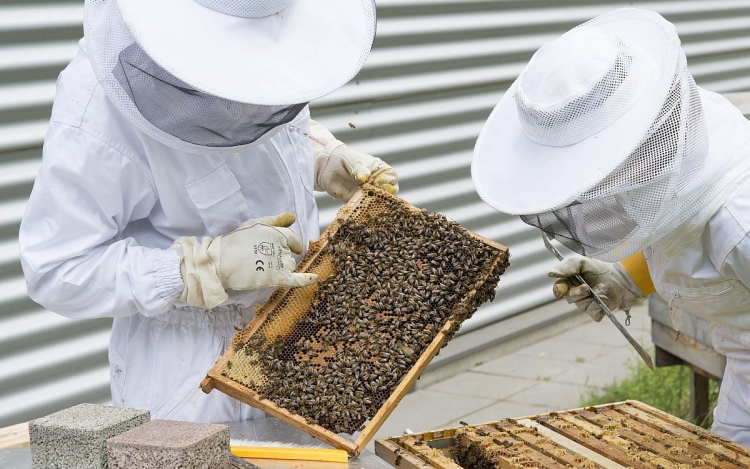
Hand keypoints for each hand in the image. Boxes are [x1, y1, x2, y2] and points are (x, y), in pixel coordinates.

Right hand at [173, 213, 317, 308]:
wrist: (220, 261)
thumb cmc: (235, 241)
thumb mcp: (254, 225)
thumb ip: (275, 221)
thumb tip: (292, 217)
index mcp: (276, 232)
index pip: (292, 239)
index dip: (291, 245)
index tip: (290, 248)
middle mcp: (281, 246)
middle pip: (290, 254)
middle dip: (281, 257)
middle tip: (264, 260)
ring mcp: (279, 262)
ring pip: (290, 266)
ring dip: (282, 268)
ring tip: (263, 268)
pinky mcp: (276, 277)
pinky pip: (296, 279)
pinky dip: (306, 280)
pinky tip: (315, 279)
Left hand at [307, 119, 397, 201]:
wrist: (330, 167)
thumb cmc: (347, 160)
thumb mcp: (357, 161)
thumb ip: (362, 169)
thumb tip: (364, 178)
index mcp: (383, 172)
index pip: (391, 179)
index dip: (387, 183)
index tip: (377, 183)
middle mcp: (379, 185)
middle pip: (388, 195)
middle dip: (383, 196)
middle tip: (372, 194)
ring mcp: (370, 195)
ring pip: (378, 204)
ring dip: (373, 205)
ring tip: (364, 201)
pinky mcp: (360, 204)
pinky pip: (364, 209)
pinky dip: (363, 210)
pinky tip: (358, 208)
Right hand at [548, 256, 642, 321]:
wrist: (620, 275)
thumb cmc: (599, 267)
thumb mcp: (582, 262)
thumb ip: (566, 266)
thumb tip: (550, 274)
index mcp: (569, 282)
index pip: (558, 289)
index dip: (559, 290)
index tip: (562, 290)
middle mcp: (575, 294)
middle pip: (570, 299)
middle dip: (578, 293)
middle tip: (587, 288)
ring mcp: (586, 304)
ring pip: (582, 306)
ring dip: (593, 297)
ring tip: (603, 288)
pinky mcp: (596, 311)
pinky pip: (594, 313)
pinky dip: (600, 306)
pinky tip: (606, 298)